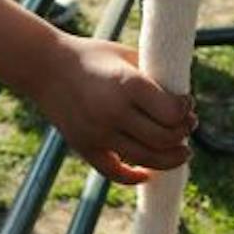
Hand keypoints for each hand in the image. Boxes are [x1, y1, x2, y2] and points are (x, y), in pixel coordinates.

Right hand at [25, 36, 195, 182]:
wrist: (46, 66)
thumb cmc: (92, 56)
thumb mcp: (126, 56)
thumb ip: (154, 76)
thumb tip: (182, 99)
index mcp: (127, 84)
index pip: (172, 113)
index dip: (186, 111)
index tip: (187, 105)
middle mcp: (113, 112)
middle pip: (164, 138)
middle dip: (183, 134)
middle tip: (188, 126)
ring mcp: (97, 133)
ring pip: (146, 159)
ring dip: (170, 159)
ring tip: (181, 152)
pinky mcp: (84, 147)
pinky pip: (114, 172)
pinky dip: (134, 177)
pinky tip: (147, 174)